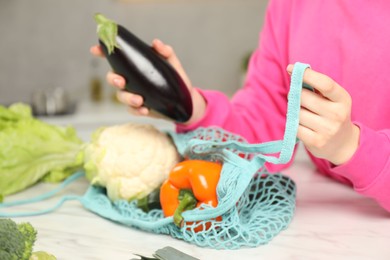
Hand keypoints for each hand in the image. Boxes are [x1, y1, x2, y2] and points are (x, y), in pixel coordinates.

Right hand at [90, 39, 205, 123]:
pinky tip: (145, 110)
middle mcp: (131, 80)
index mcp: (135, 66)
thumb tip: (156, 43)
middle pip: (112, 78)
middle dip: (113, 79)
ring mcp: (133, 94)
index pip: (116, 58)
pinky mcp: (139, 108)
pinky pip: (131, 110)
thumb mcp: (173, 64)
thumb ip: (166, 52)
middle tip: (122, 81)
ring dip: (128, 98)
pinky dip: (136, 110)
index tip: (95, 50)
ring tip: (140, 100)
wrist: (186, 101)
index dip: (103, 53)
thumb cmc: (176, 80)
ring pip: (121, 96)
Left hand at [287, 64, 359, 164]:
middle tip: (299, 99)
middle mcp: (337, 114)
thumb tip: (292, 70)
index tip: (291, 68)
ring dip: (295, 113)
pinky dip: (295, 125)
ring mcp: (328, 129)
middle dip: (296, 96)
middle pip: (303, 97)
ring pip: (297, 113)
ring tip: (306, 116)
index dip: (307, 75)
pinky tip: (304, 127)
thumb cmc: (331, 115)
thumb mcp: (331, 99)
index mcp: (343, 99)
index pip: (325, 84)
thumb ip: (315, 86)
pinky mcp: (316, 142)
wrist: (342, 144)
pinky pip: (295, 127)